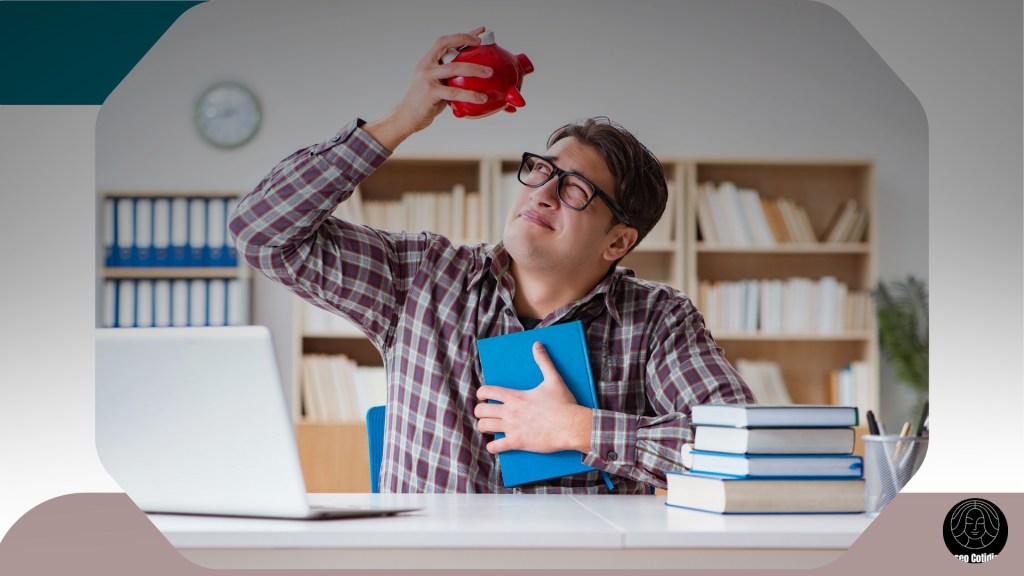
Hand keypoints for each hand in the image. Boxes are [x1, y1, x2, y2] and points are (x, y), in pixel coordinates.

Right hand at [364, 27, 493, 149]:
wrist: (405, 117)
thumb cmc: (423, 101)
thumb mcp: (434, 83)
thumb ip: (447, 77)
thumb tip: (470, 74)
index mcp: (427, 61)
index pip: (444, 41)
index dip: (462, 35)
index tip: (479, 33)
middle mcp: (426, 66)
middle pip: (448, 47)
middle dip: (468, 43)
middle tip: (485, 46)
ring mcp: (427, 78)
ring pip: (454, 68)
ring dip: (474, 69)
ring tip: (489, 73)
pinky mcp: (430, 93)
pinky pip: (454, 92)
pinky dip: (470, 94)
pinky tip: (480, 98)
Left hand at [475, 342, 592, 453]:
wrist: (571, 426)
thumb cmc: (563, 404)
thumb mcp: (553, 379)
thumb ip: (543, 361)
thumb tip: (538, 345)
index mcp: (515, 396)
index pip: (487, 391)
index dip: (481, 393)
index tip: (483, 396)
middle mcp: (510, 412)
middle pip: (481, 410)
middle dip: (480, 410)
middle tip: (485, 412)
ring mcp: (512, 428)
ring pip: (484, 427)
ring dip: (484, 426)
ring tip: (489, 426)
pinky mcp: (518, 443)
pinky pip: (496, 447)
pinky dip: (492, 447)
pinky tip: (496, 444)